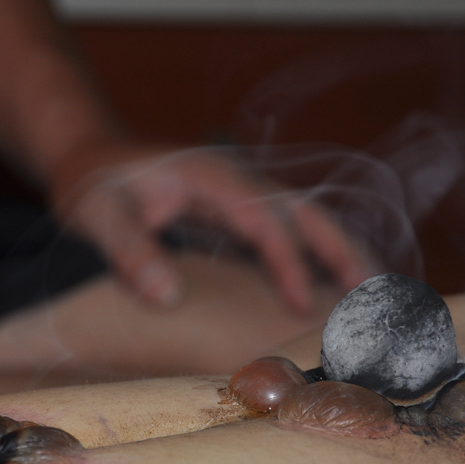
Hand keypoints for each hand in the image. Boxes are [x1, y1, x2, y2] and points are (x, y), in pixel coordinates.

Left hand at [47, 139, 373, 312]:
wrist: (88, 159)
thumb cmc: (93, 187)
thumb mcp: (99, 217)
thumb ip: (130, 251)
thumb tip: (168, 296)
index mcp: (212, 177)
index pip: (264, 220)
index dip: (287, 261)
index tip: (301, 304)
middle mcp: (238, 180)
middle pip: (306, 212)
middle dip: (343, 251)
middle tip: (376, 296)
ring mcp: (243, 193)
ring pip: (307, 219)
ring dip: (342, 252)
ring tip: (375, 295)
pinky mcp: (240, 210)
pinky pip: (291, 232)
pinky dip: (319, 256)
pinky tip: (333, 287)